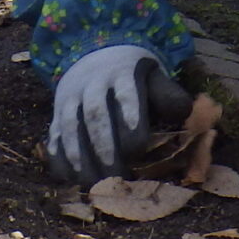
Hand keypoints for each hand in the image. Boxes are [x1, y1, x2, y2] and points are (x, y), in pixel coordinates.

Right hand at [48, 45, 191, 187]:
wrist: (93, 55)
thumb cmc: (131, 75)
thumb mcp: (153, 75)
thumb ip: (167, 94)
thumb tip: (185, 113)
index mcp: (121, 73)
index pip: (126, 95)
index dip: (130, 119)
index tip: (138, 148)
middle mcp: (91, 84)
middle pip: (96, 115)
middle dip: (105, 147)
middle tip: (117, 177)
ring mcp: (70, 99)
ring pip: (70, 126)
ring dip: (80, 156)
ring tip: (92, 183)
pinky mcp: (56, 114)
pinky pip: (53, 135)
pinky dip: (59, 157)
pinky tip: (70, 178)